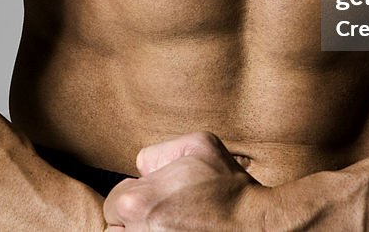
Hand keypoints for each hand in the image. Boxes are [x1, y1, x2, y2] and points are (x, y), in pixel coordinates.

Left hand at [103, 132, 268, 230]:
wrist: (255, 223)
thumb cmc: (227, 184)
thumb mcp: (198, 145)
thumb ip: (159, 150)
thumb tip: (141, 168)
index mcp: (137, 202)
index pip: (113, 201)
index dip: (135, 194)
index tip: (157, 194)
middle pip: (115, 227)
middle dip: (134, 217)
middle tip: (163, 211)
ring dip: (141, 230)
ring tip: (167, 224)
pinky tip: (176, 230)